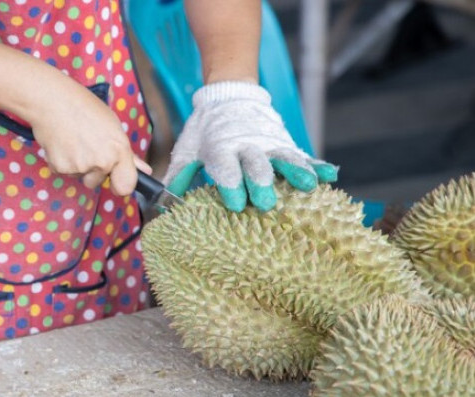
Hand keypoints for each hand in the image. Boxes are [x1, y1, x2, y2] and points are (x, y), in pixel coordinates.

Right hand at [30, 79, 150, 195]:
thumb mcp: (112, 126)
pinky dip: (62, 162)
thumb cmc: (83, 107)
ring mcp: (81, 167)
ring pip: (80, 177)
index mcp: (119, 149)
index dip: (121, 185)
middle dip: (93, 170)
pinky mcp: (61, 168)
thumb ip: (127, 154)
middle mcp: (102, 161)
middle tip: (86, 145)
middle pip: (98, 182)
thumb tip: (145, 170)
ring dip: (77, 166)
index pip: (126, 186)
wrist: (51, 100)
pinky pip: (64, 173)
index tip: (116, 181)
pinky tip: (62, 143)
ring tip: (73, 141)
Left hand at [163, 81, 337, 211]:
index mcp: (221, 148)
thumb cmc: (205, 130)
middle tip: (266, 202)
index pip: (226, 168)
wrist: (228, 95)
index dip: (230, 185)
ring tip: (308, 187)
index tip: (234, 204)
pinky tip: (330, 176)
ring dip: (295, 174)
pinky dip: (317, 165)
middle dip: (261, 183)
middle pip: (256, 166)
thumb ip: (179, 174)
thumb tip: (163, 201)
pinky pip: (302, 155)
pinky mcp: (285, 142)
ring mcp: (269, 143)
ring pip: (283, 159)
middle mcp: (247, 146)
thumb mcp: (187, 149)